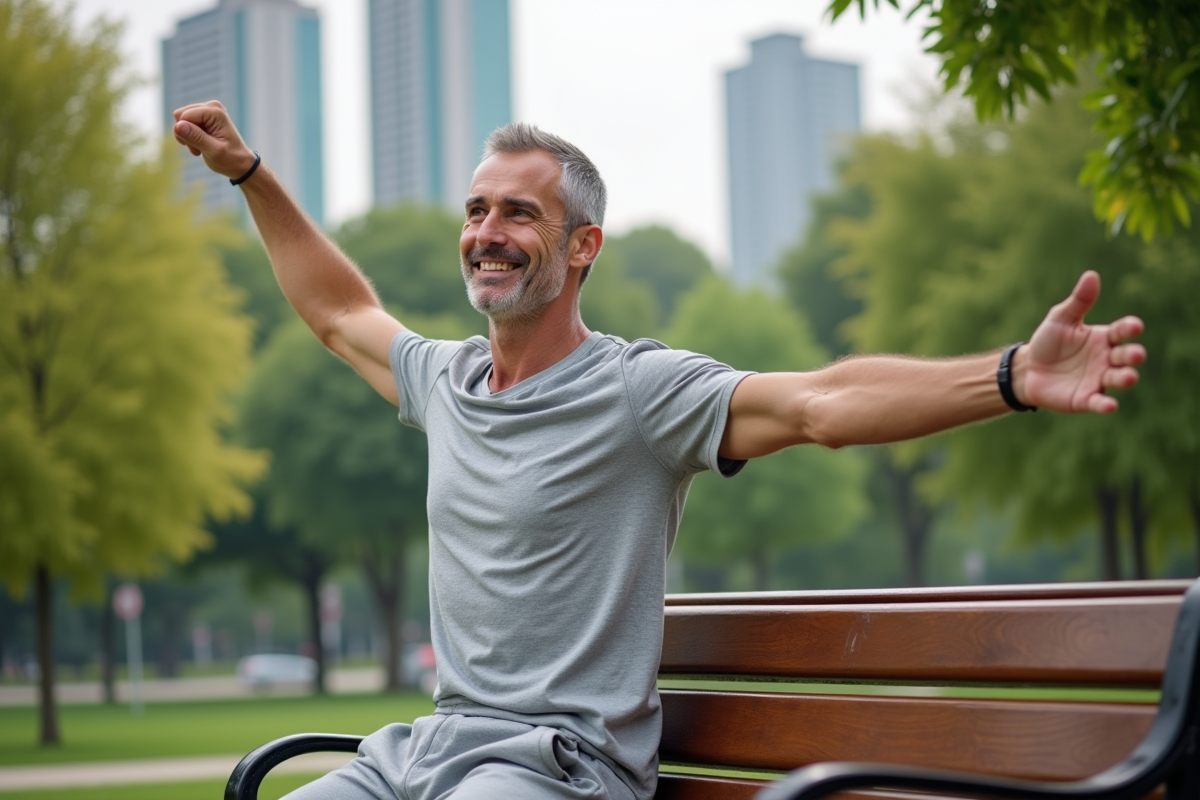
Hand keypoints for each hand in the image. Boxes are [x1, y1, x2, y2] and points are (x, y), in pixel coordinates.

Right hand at [172, 100, 256, 180]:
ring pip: (180, 120)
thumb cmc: (231, 159)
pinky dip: (190, 137)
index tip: (198, 149)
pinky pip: (184, 123)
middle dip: (186, 134)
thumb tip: (177, 126)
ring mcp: (207, 110)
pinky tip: (201, 145)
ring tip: (202, 147)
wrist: (240, 163)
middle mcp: (211, 106)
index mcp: (215, 112)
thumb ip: (195, 137)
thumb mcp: (213, 151)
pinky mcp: (203, 117)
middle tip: (200, 148)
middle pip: (180, 115)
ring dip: (188, 137)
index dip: (186, 134)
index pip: (184, 116)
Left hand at [1018, 271, 1145, 413]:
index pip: (1122, 332)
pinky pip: (1099, 402)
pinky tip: (1109, 406)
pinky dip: (1105, 405)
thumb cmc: (1048, 341)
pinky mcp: (1086, 399)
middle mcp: (1106, 359)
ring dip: (1125, 378)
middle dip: (1132, 355)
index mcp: (1103, 338)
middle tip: (1134, 354)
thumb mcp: (1060, 319)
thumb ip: (1078, 301)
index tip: (1135, 326)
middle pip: (1126, 357)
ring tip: (1128, 376)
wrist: (1027, 369)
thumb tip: (1091, 275)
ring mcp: (1098, 380)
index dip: (1130, 329)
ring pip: (1119, 379)